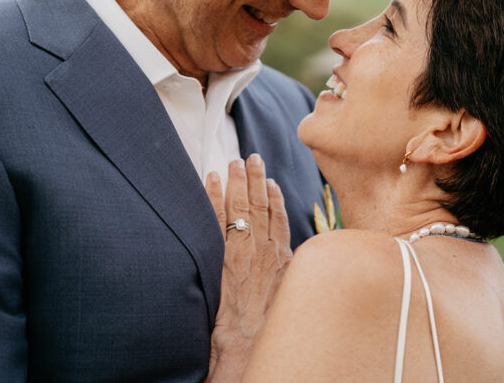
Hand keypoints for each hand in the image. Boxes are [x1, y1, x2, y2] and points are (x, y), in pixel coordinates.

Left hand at [205, 155, 291, 380]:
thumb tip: (293, 260)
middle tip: (250, 157)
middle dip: (255, 178)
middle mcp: (263, 249)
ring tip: (232, 162)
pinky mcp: (219, 255)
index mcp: (283, 257)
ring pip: (239, 206)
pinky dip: (212, 196)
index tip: (269, 180)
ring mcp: (240, 250)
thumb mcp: (290, 295)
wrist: (247, 346)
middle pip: (259, 204)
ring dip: (236, 181)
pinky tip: (210, 180)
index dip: (273, 196)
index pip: (278, 217)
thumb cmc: (269, 326)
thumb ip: (291, 272)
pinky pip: (215, 218)